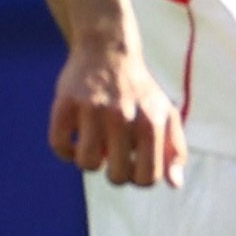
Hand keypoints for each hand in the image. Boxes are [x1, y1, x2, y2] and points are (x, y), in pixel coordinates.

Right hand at [48, 38, 184, 186]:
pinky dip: (65, 150)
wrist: (109, 50)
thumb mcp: (166, 115)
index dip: (138, 178)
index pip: (147, 178)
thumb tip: (175, 185)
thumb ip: (175, 149)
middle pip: (117, 176)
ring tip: (94, 144)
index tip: (133, 164)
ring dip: (89, 161)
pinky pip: (59, 145)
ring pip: (87, 163)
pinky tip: (74, 138)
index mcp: (151, 124)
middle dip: (115, 172)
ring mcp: (93, 110)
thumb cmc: (140, 91)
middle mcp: (123, 117)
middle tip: (113, 154)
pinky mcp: (66, 103)